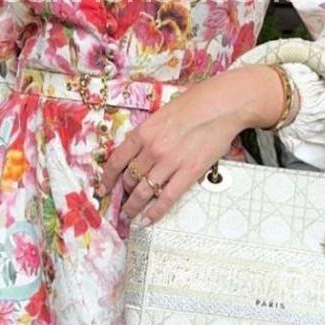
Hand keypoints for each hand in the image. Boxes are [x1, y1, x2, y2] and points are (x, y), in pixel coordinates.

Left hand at [98, 65, 283, 224]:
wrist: (222, 106)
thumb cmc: (194, 105)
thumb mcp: (161, 115)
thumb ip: (148, 135)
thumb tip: (138, 154)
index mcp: (143, 132)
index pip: (116, 161)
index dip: (107, 178)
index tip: (103, 189)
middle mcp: (152, 149)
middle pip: (130, 178)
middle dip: (123, 193)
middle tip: (122, 202)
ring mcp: (170, 162)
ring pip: (144, 192)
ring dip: (134, 207)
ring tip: (130, 215)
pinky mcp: (189, 172)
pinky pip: (167, 198)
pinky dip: (155, 212)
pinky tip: (148, 220)